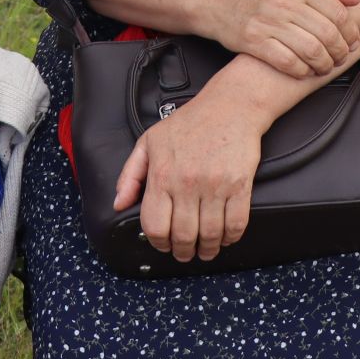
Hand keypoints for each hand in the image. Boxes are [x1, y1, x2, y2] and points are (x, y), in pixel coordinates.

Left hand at [112, 91, 260, 262]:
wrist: (230, 106)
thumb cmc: (190, 122)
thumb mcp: (149, 142)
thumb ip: (129, 175)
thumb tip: (119, 204)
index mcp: (162, 174)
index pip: (154, 225)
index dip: (158, 242)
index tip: (163, 244)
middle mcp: (187, 183)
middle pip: (183, 236)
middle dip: (183, 251)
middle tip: (185, 253)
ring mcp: (216, 185)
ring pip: (210, 234)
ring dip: (208, 249)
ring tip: (206, 249)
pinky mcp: (240, 185)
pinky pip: (236, 223)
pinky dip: (231, 237)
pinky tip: (226, 237)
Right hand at [206, 0, 359, 78]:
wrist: (219, 0)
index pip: (338, 12)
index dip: (351, 32)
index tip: (353, 42)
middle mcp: (283, 0)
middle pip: (327, 34)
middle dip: (341, 51)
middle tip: (342, 58)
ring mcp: (267, 21)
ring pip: (311, 50)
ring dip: (324, 64)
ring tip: (326, 66)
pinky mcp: (254, 41)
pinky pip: (288, 62)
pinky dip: (302, 70)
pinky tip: (305, 70)